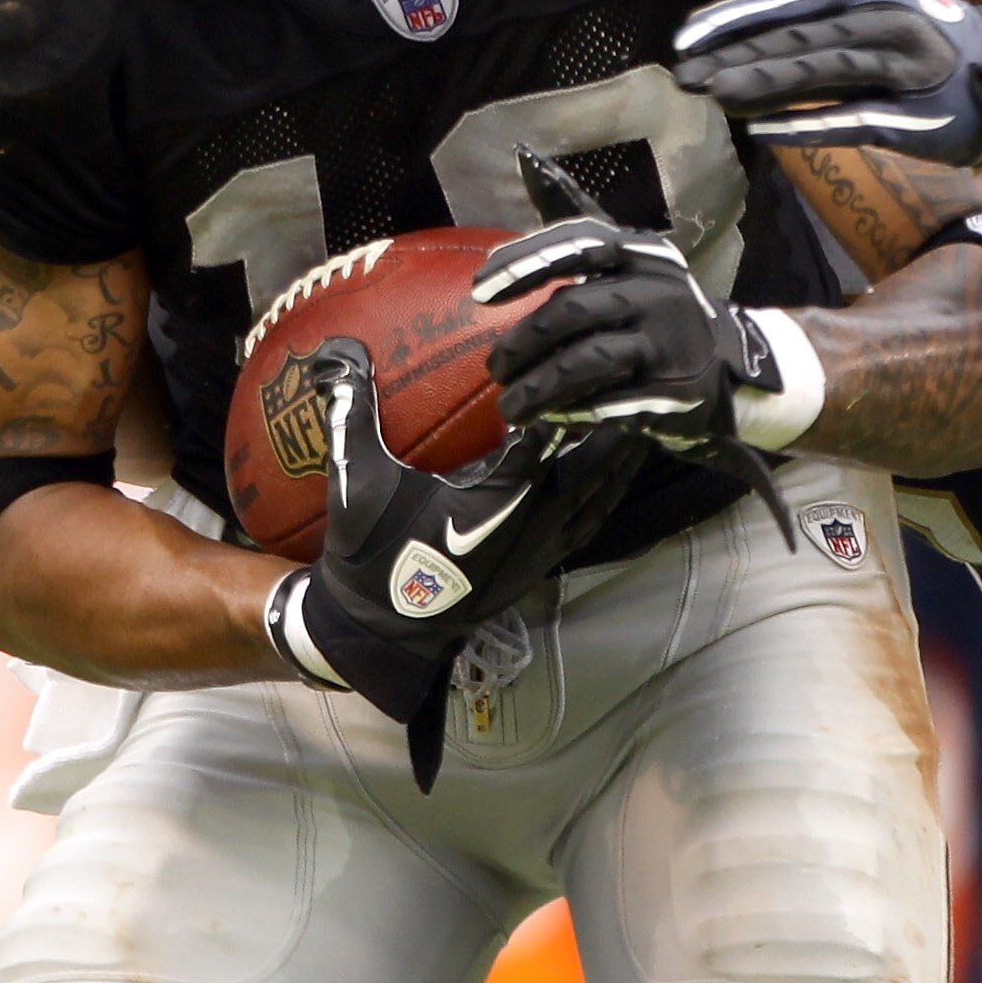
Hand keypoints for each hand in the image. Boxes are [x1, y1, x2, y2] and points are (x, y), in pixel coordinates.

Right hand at [276, 337, 642, 783]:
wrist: (376, 631)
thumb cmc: (369, 554)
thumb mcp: (355, 482)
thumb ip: (352, 413)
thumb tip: (338, 351)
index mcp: (487, 508)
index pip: (538, 448)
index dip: (564, 406)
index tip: (584, 364)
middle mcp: (525, 531)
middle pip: (588, 474)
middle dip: (612, 431)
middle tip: (635, 382)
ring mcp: (538, 553)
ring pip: (596, 502)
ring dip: (618, 463)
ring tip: (642, 418)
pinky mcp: (540, 568)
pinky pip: (588, 525)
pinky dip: (606, 494)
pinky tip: (616, 472)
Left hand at [474, 157, 783, 443]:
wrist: (730, 365)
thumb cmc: (657, 315)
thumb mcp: (633, 267)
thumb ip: (582, 239)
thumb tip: (524, 190)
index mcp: (643, 255)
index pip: (579, 245)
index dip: (526, 263)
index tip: (480, 293)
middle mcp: (659, 292)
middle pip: (572, 310)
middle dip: (522, 342)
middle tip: (495, 369)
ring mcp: (669, 342)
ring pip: (586, 362)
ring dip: (538, 387)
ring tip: (510, 408)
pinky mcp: (675, 390)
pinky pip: (610, 403)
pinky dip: (572, 412)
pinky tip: (549, 418)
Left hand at [671, 0, 981, 169]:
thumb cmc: (931, 45)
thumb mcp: (879, 3)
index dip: (734, 18)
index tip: (685, 37)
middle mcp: (886, 17)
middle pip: (797, 33)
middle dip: (734, 52)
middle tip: (682, 73)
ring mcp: (902, 65)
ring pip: (819, 70)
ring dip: (760, 83)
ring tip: (712, 94)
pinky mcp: (912, 113)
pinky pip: (853, 117)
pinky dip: (808, 123)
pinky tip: (764, 133)